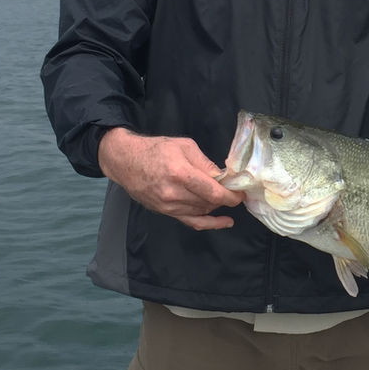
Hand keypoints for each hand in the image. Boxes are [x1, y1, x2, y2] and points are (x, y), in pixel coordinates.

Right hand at [98, 128, 243, 230]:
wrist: (126, 162)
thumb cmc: (156, 149)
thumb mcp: (185, 146)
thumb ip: (205, 163)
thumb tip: (223, 177)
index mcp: (180, 173)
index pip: (213, 192)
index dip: (231, 196)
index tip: (241, 193)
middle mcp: (174, 193)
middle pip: (209, 203)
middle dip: (225, 198)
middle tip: (234, 191)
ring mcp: (168, 206)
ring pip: (202, 212)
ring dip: (215, 205)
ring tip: (223, 197)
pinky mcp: (165, 212)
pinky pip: (191, 222)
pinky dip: (209, 223)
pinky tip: (224, 222)